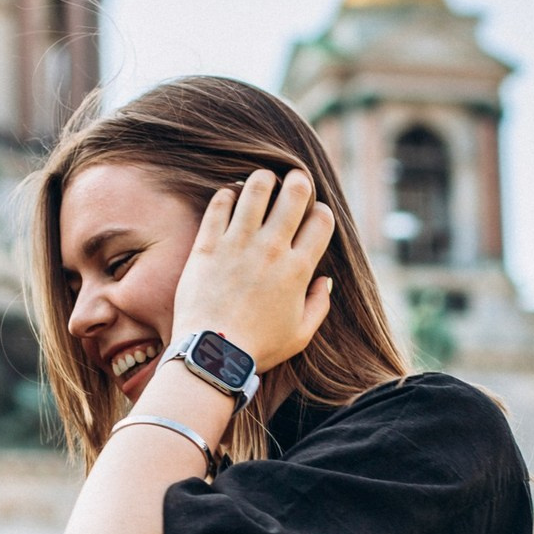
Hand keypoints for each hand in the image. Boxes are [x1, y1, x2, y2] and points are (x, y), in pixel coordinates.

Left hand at [170, 169, 333, 372]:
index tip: (314, 215)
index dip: (322, 212)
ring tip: (263, 181)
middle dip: (298, 182)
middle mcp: (271, 250)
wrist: (212, 354)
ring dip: (263, 180)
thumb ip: (318, 305)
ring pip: (256, 191)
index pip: (321, 221)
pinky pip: (219, 206)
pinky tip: (230, 196)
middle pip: (294, 195)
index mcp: (298, 270)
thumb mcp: (300, 335)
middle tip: (294, 181)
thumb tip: (325, 280)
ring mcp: (238, 245)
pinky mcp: (208, 246)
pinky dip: (226, 195)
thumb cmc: (258, 348)